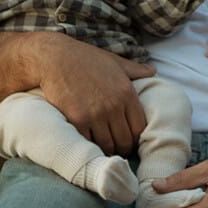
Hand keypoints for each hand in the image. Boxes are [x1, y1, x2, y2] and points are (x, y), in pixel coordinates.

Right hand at [33, 33, 154, 156]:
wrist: (55, 58)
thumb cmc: (85, 58)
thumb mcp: (114, 61)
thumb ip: (135, 69)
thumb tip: (153, 71)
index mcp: (127, 92)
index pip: (139, 128)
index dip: (136, 138)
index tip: (129, 139)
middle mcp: (114, 105)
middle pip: (125, 141)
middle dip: (122, 148)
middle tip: (116, 149)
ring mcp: (96, 114)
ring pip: (107, 145)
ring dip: (106, 149)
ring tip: (103, 149)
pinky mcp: (77, 119)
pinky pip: (88, 142)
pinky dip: (89, 144)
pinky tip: (88, 141)